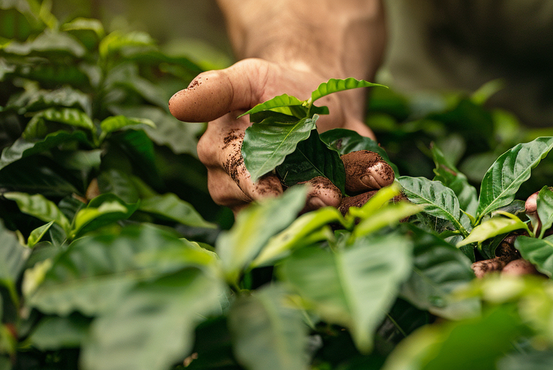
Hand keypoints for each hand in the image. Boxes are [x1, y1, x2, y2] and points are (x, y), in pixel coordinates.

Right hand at [169, 58, 390, 212]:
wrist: (316, 98)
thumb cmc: (276, 86)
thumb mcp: (247, 77)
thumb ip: (215, 89)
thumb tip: (176, 105)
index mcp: (219, 153)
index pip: (234, 177)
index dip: (258, 187)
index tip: (279, 192)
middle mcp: (235, 186)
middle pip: (264, 205)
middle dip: (298, 201)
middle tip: (332, 197)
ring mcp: (267, 205)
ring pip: (289, 218)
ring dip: (323, 210)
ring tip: (352, 198)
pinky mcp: (297, 213)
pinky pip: (315, 221)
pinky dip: (345, 211)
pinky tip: (364, 201)